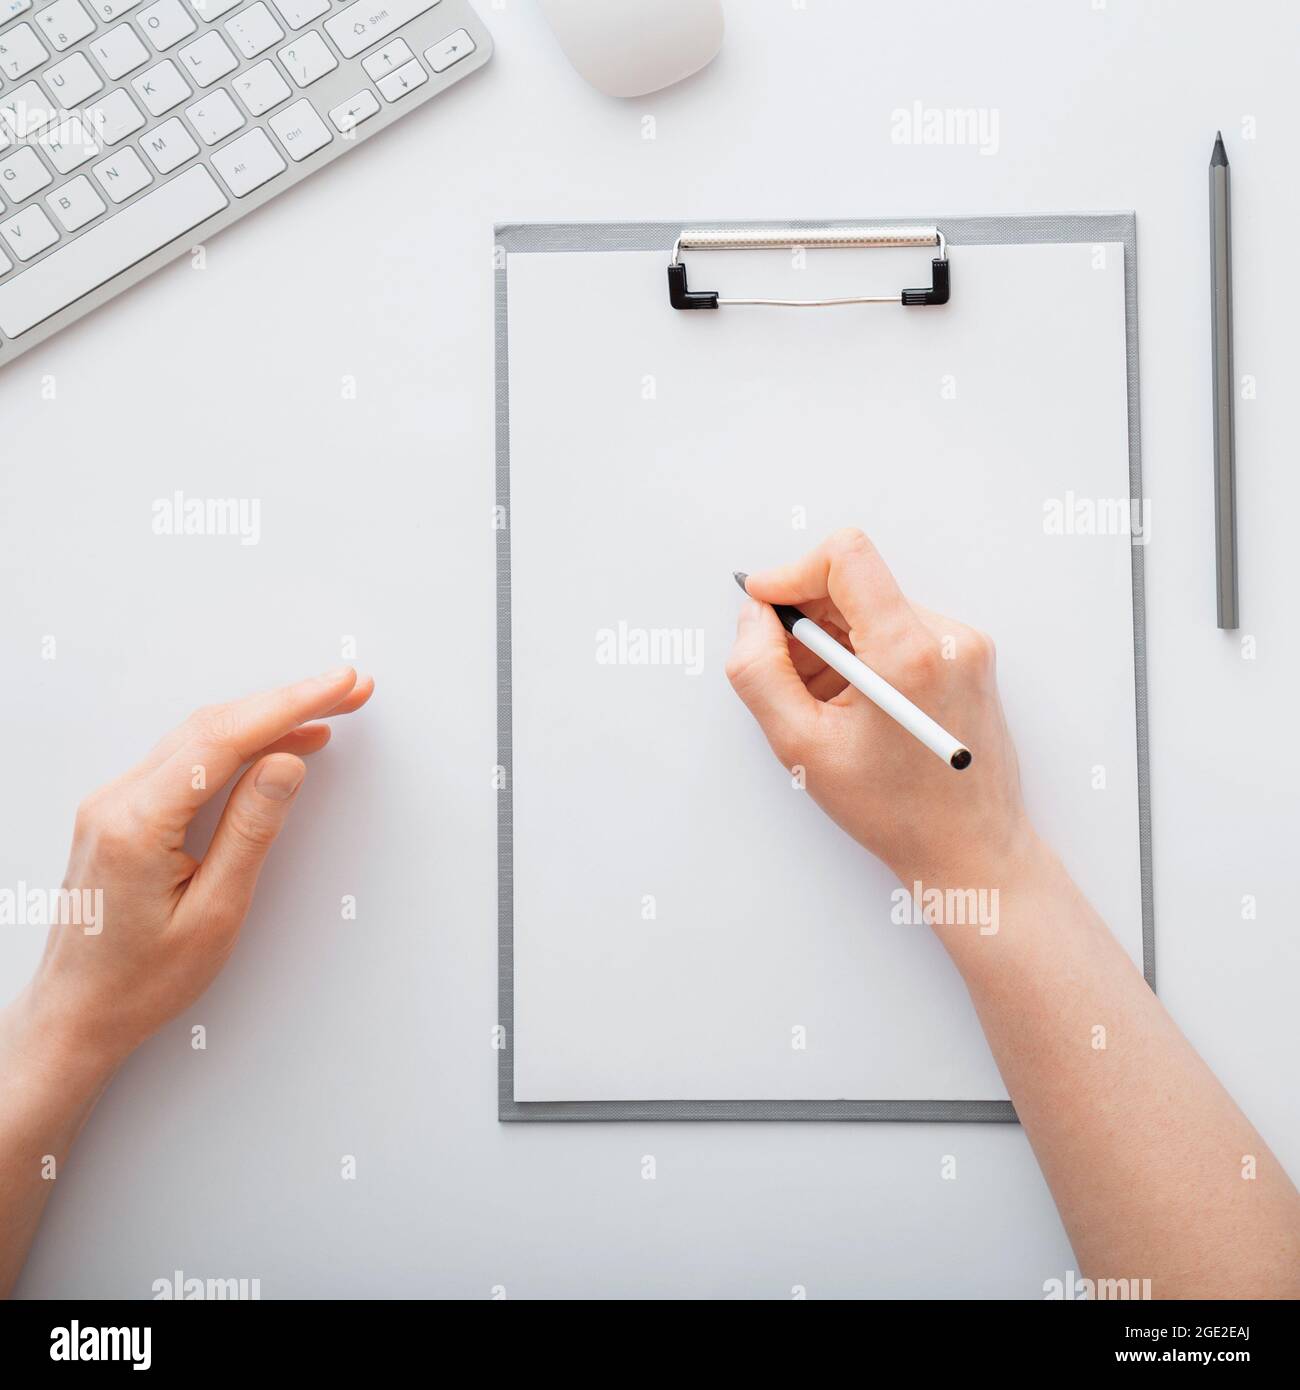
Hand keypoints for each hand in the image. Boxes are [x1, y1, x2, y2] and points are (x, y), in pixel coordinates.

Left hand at [24, 667, 373, 1072]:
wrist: (77, 1014)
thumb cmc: (139, 982)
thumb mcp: (215, 914)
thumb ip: (251, 831)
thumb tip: (286, 763)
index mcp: (135, 823)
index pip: (222, 739)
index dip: (290, 705)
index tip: (340, 687)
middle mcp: (116, 800)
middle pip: (213, 726)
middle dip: (288, 702)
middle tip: (350, 690)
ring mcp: (114, 801)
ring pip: (201, 736)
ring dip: (266, 718)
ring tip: (328, 711)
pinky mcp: (123, 811)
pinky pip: (188, 759)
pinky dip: (238, 743)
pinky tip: (276, 745)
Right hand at [725, 528, 1031, 886]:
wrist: (970, 849)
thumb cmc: (896, 811)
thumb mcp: (801, 747)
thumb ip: (759, 671)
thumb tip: (753, 618)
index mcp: (910, 654)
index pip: (846, 558)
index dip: (792, 573)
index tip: (764, 603)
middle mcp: (947, 637)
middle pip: (855, 584)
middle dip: (808, 622)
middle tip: (793, 681)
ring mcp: (964, 644)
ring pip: (873, 607)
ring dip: (834, 644)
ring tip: (830, 708)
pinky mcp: (969, 656)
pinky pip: (898, 628)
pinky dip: (864, 655)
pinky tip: (859, 708)